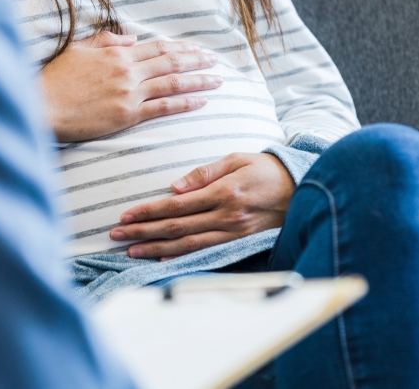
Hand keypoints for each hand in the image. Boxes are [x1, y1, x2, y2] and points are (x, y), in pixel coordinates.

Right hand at [41, 31, 221, 141]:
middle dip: (197, 61)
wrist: (44, 106)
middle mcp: (128, 70)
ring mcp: (129, 93)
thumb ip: (106, 40)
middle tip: (215, 61)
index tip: (196, 49)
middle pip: (171, 62)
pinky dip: (184, 103)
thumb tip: (131, 38)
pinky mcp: (127, 115)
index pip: (156, 47)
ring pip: (173, 84)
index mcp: (116, 53)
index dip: (180, 47)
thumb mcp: (78, 49)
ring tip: (217, 80)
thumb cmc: (55, 78)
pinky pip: (163, 108)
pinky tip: (201, 102)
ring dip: (199, 81)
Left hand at [109, 153, 294, 259]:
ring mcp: (233, 234)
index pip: (176, 205)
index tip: (125, 215)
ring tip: (131, 251)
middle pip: (176, 227)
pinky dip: (181, 257)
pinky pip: (206, 252)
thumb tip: (174, 187)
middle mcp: (226, 217)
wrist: (302, 188)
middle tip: (116, 235)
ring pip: (187, 244)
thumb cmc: (265, 169)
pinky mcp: (239, 243)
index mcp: (223, 192)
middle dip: (143, 232)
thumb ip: (204, 173)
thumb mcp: (236, 159)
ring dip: (155, 248)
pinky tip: (161, 259)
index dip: (148, 211)